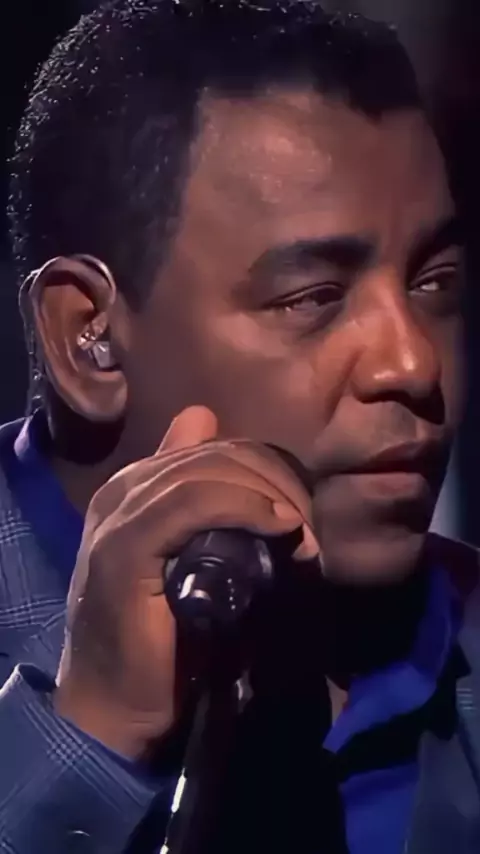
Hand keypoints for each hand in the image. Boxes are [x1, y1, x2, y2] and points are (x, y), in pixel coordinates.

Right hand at [54, 406, 318, 758]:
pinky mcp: (123, 547)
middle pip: (215, 454)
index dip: (264, 465)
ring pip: (207, 470)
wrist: (110, 709)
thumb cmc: (161, 645)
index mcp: (135, 487)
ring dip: (269, 494)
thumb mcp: (195, 570)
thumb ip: (216, 529)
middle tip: (311, 527)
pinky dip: (244, 507)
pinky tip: (278, 526)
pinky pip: (192, 503)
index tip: (300, 509)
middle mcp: (123, 489)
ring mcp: (118, 515)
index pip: (212, 446)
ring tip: (303, 534)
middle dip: (276, 480)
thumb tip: (264, 497)